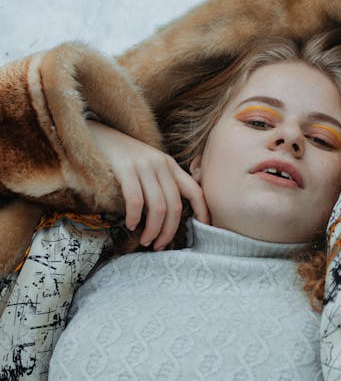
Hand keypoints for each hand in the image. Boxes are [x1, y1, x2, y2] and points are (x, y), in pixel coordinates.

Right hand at [87, 121, 209, 249]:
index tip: (204, 228)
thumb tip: (165, 217)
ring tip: (145, 240)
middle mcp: (161, 164)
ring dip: (153, 230)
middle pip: (174, 206)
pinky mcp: (125, 168)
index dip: (203, 211)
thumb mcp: (148, 165)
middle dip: (169, 231)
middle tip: (159, 245)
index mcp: (170, 165)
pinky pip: (136, 200)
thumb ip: (160, 184)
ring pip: (158, 207)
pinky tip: (131, 224)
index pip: (195, 190)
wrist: (97, 134)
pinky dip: (135, 217)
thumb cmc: (121, 156)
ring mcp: (144, 165)